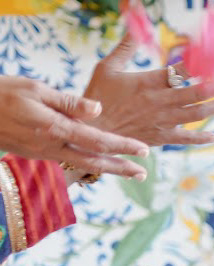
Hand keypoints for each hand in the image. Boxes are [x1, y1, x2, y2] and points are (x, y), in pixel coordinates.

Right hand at [0, 76, 147, 178]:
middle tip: (144, 172)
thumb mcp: (35, 89)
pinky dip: (89, 164)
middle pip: (95, 161)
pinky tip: (100, 161)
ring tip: (129, 171)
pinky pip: (70, 161)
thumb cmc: (3, 92)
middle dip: (122, 167)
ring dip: (108, 168)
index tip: (144, 149)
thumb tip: (98, 110)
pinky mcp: (37, 155)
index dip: (123, 146)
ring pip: (83, 165)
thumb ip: (68, 102)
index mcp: (55, 129)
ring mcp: (44, 154)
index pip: (98, 141)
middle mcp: (53, 147)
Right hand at [82, 37, 213, 149]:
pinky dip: (202, 137)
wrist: (91, 131)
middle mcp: (160, 102)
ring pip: (197, 114)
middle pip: (197, 93)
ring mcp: (163, 121)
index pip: (181, 72)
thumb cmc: (98, 97)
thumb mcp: (108, 66)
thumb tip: (134, 24)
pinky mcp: (161, 138)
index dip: (200, 67)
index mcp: (148, 82)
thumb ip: (126, 47)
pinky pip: (186, 138)